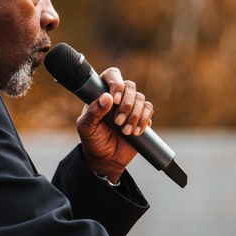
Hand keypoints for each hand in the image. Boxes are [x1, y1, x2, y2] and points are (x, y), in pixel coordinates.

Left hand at [76, 67, 153, 182]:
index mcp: (101, 93)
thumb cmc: (93, 140)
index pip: (112, 75)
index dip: (116, 84)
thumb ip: (93, 112)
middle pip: (130, 86)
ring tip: (125, 131)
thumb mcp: (86, 127)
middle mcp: (118, 96)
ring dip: (135, 115)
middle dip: (126, 105)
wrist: (106, 159)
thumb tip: (107, 98)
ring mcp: (131, 105)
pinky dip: (144, 120)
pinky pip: (148, 110)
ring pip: (141, 98)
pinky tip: (135, 132)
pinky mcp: (142, 116)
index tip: (114, 100)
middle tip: (118, 122)